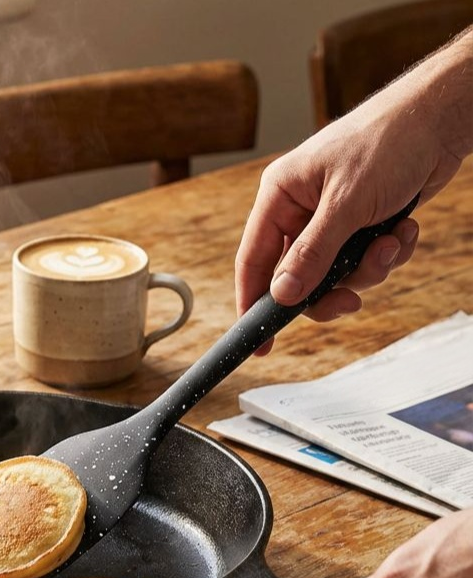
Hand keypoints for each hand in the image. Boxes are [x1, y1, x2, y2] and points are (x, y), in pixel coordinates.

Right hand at [235, 28, 471, 353]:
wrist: (441, 118)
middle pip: (297, 277)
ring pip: (334, 275)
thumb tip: (282, 296)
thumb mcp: (346, 204)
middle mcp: (299, 210)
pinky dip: (387, 254)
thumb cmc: (389, 141)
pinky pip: (363, 262)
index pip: (253, 261)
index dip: (253, 304)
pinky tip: (404, 230)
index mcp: (280, 196)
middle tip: (351, 301)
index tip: (260, 342)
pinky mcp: (360, 224)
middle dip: (330, 288)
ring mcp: (330, 219)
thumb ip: (311, 254)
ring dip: (368, 269)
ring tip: (392, 243)